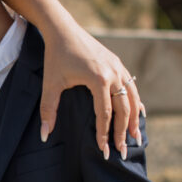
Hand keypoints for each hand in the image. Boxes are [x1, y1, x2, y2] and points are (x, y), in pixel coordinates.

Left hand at [40, 22, 144, 156]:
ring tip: (136, 137)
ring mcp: (118, 67)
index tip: (103, 150)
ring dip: (134, 118)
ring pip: (132, 98)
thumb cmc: (55, 57)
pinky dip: (135, 101)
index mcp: (98, 79)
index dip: (104, 133)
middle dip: (124, 131)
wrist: (63, 30)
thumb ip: (48, 111)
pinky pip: (131, 86)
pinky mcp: (118, 63)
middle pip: (124, 109)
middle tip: (124, 151)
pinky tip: (138, 113)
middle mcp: (113, 74)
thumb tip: (44, 136)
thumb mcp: (50, 84)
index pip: (105, 113)